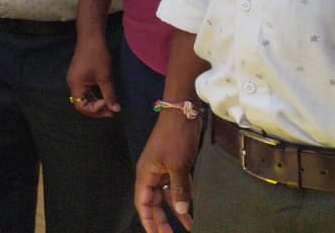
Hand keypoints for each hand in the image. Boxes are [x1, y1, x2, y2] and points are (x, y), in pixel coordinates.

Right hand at [65, 37, 118, 117]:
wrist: (91, 37)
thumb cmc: (97, 56)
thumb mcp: (105, 77)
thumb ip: (109, 95)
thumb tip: (116, 110)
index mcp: (75, 84)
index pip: (81, 105)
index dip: (94, 109)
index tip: (107, 103)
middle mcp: (72, 83)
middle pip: (81, 103)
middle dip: (97, 109)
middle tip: (112, 111)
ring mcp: (75, 79)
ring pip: (84, 98)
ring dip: (96, 103)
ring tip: (110, 106)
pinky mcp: (79, 75)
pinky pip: (85, 91)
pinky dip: (94, 96)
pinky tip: (104, 97)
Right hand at [136, 111, 199, 231]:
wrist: (182, 113)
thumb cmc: (175, 138)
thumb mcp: (178, 165)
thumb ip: (179, 189)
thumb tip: (181, 210)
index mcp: (146, 174)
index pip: (143, 203)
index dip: (148, 220)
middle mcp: (152, 174)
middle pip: (154, 203)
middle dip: (161, 220)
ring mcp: (163, 170)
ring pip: (166, 197)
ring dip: (175, 212)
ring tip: (187, 228)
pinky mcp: (175, 166)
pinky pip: (177, 188)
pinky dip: (183, 199)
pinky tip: (191, 211)